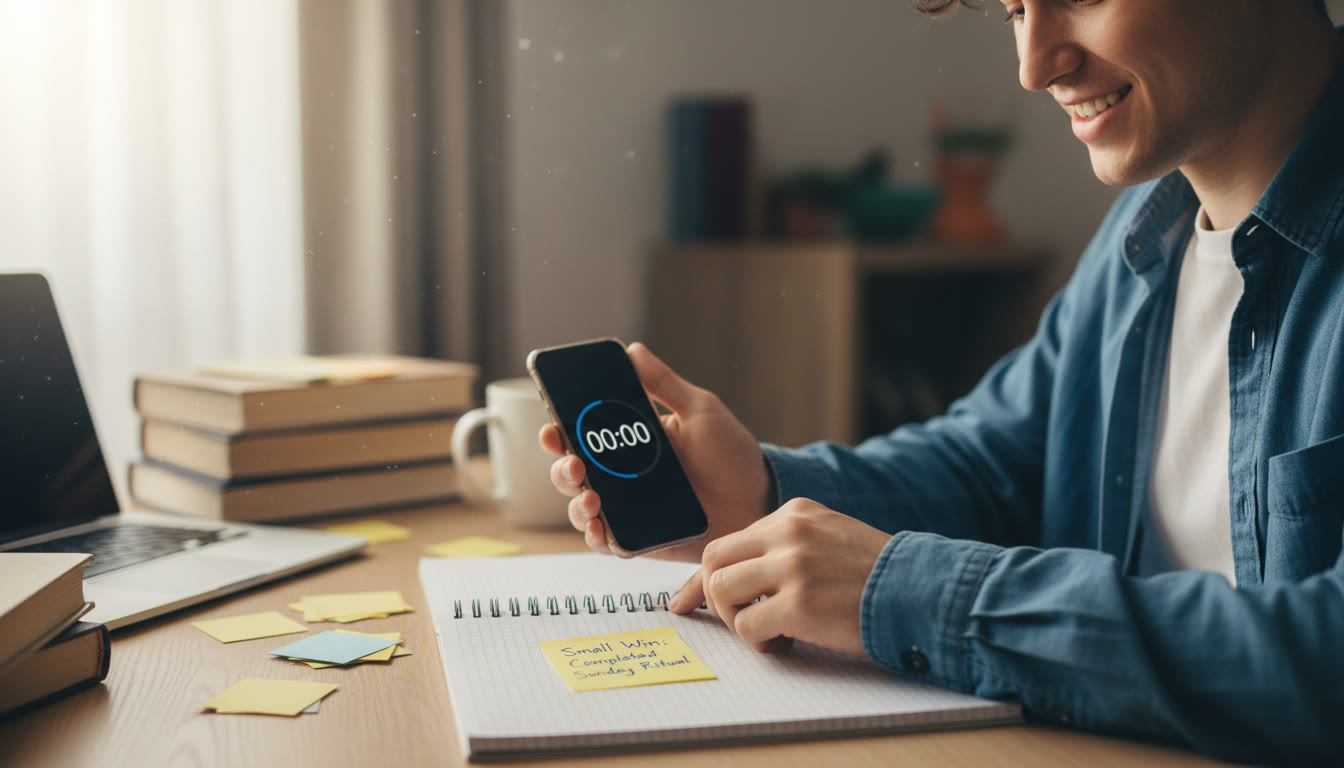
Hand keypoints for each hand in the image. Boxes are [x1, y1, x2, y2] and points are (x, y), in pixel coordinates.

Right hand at [538, 342, 769, 561]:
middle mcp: (622, 476)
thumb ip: (664, 384)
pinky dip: (597, 538)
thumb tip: (633, 349)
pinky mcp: (641, 540)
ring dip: (576, 506)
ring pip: (582, 510)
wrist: (759, 498)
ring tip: (591, 499)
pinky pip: (609, 543)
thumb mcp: (700, 410)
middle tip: (574, 466)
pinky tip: (599, 529)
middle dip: (561, 470)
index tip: (553, 428)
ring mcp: (628, 509)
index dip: (558, 431)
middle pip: (571, 473)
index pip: (581, 435)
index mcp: (629, 441)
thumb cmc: (732, 453)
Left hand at [667, 499, 890, 656]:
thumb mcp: (829, 539)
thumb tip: (735, 577)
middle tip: (740, 619)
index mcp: (794, 513)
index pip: (728, 541)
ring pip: (721, 590)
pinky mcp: (799, 603)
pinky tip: (788, 643)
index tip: (684, 601)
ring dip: (736, 620)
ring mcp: (792, 566)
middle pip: (713, 560)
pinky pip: (748, 626)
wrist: (922, 592)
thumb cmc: (877, 576)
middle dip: (714, 597)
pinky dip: (760, 642)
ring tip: (770, 631)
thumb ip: (786, 546)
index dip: (701, 578)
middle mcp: (789, 532)